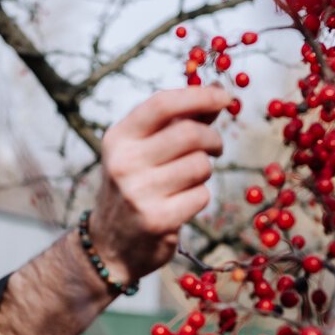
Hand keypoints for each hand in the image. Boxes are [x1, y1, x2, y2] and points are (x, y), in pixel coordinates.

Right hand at [89, 85, 229, 283]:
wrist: (111, 245)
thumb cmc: (135, 187)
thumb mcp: (143, 149)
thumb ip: (179, 120)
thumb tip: (217, 90)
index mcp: (119, 138)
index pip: (162, 104)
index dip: (199, 96)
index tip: (224, 97)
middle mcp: (124, 163)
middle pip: (190, 133)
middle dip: (213, 139)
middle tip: (215, 147)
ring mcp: (138, 193)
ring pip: (200, 165)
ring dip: (204, 172)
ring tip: (188, 180)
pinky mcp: (157, 220)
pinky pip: (202, 195)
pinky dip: (199, 197)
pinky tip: (181, 203)